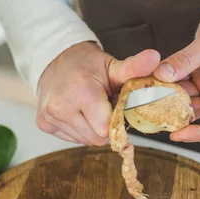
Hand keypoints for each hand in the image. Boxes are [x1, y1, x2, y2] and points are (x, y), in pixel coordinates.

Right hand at [36, 41, 160, 144]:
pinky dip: (79, 129)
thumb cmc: (87, 65)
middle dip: (105, 126)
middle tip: (102, 106)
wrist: (54, 60)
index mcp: (81, 91)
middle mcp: (61, 106)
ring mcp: (50, 116)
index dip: (116, 120)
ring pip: (85, 140)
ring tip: (89, 108)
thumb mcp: (112, 66)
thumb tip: (156, 58)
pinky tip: (78, 112)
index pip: (107, 127)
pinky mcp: (43, 123)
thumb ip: (134, 68)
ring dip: (92, 128)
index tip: (115, 107)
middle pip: (96, 137)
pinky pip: (72, 138)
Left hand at [153, 5, 199, 142]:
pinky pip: (182, 90)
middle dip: (177, 118)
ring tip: (149, 94)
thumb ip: (187, 59)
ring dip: (169, 101)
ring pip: (187, 105)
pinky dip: (168, 87)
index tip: (178, 133)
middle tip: (153, 113)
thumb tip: (162, 75)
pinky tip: (153, 81)